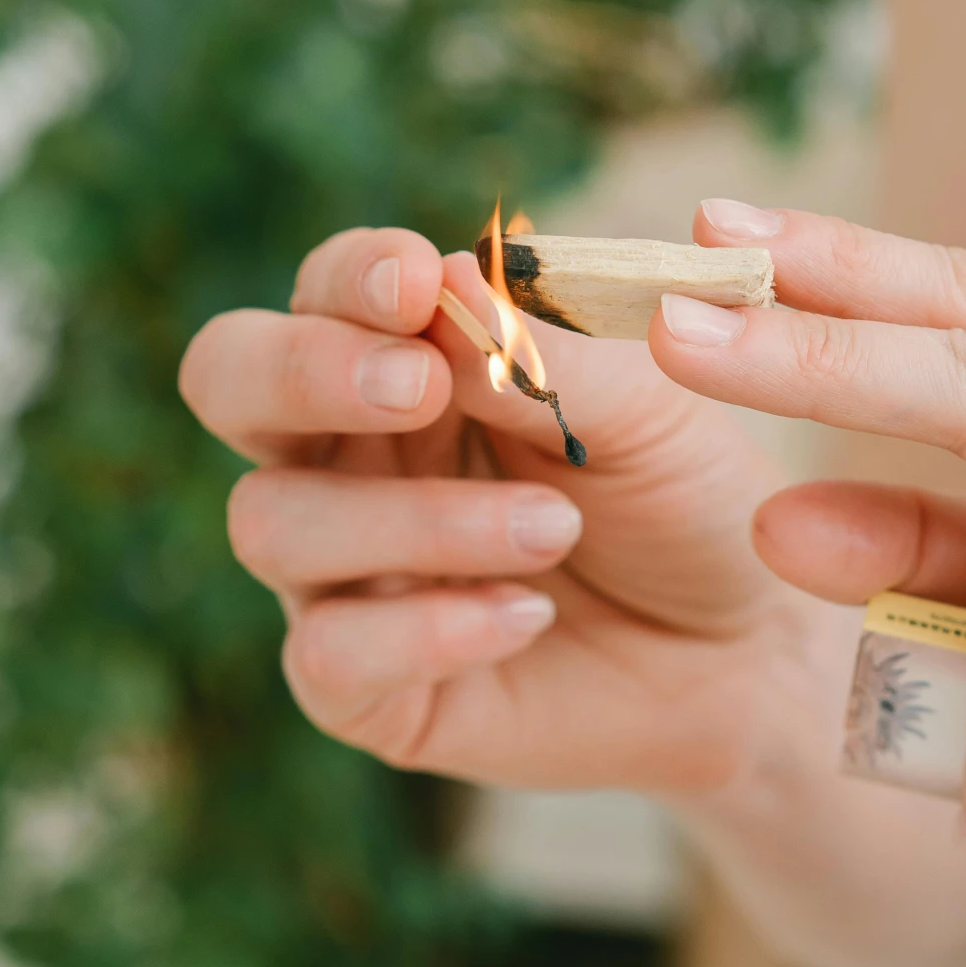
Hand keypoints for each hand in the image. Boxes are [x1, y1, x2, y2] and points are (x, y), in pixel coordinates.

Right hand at [178, 226, 816, 797]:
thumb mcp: (649, 410)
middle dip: (304, 370)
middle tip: (419, 385)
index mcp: (402, 359)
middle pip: (228, 380)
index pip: (324, 290)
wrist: (737, 650)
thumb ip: (551, 352)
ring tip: (554, 527)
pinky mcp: (363, 688)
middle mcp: (343, 456)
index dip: (352, 278)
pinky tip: (525, 614)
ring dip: (418, 518)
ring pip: (273, 522)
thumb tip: (445, 285)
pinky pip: (327, 655)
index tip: (417, 283)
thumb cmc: (680, 500)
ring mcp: (340, 573)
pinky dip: (425, 629)